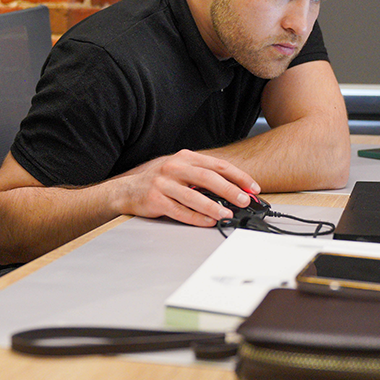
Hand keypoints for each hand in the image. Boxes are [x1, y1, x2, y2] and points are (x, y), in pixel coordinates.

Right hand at [108, 149, 260, 226]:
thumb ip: (203, 177)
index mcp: (186, 157)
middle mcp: (175, 167)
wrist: (127, 189)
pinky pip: (180, 211)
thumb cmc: (159, 181)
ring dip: (214, 206)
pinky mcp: (155, 199)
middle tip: (245, 200)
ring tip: (228, 214)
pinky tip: (208, 221)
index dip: (238, 176)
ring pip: (194, 196)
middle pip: (208, 178)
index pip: (218, 165)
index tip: (253, 188)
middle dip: (230, 190)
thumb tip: (234, 191)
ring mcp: (164, 183)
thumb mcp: (181, 171)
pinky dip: (196, 217)